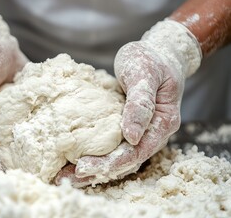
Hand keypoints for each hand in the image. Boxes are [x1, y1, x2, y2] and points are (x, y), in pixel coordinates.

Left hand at [55, 20, 201, 187]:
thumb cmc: (150, 59)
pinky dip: (97, 157)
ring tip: (68, 177)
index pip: (137, 152)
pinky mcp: (129, 129)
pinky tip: (77, 161)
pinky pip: (114, 148)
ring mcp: (142, 132)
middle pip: (127, 161)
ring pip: (120, 159)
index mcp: (163, 122)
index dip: (111, 163)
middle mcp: (154, 133)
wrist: (157, 53)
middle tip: (68, 177)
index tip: (82, 166)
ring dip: (96, 169)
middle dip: (98, 171)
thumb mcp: (145, 74)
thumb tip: (132, 136)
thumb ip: (141, 103)